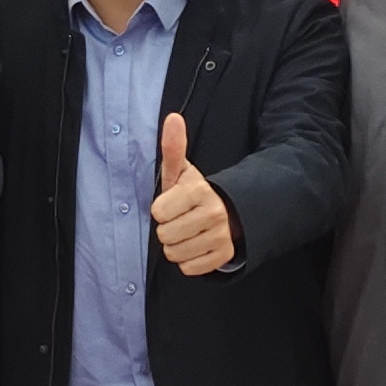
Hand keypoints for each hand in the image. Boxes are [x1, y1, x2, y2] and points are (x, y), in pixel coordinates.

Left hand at [149, 109, 236, 274]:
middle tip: (179, 220)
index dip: (160, 210)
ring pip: (176, 254)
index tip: (171, 204)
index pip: (158, 213)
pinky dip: (188, 260)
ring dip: (176, 246)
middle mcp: (214, 213)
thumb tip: (172, 117)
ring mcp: (221, 236)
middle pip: (165, 236)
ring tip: (187, 232)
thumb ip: (172, 147)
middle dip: (167, 229)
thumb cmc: (192, 193)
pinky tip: (196, 245)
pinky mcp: (223, 256)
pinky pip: (189, 268)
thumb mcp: (180, 171)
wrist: (227, 212)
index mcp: (199, 191)